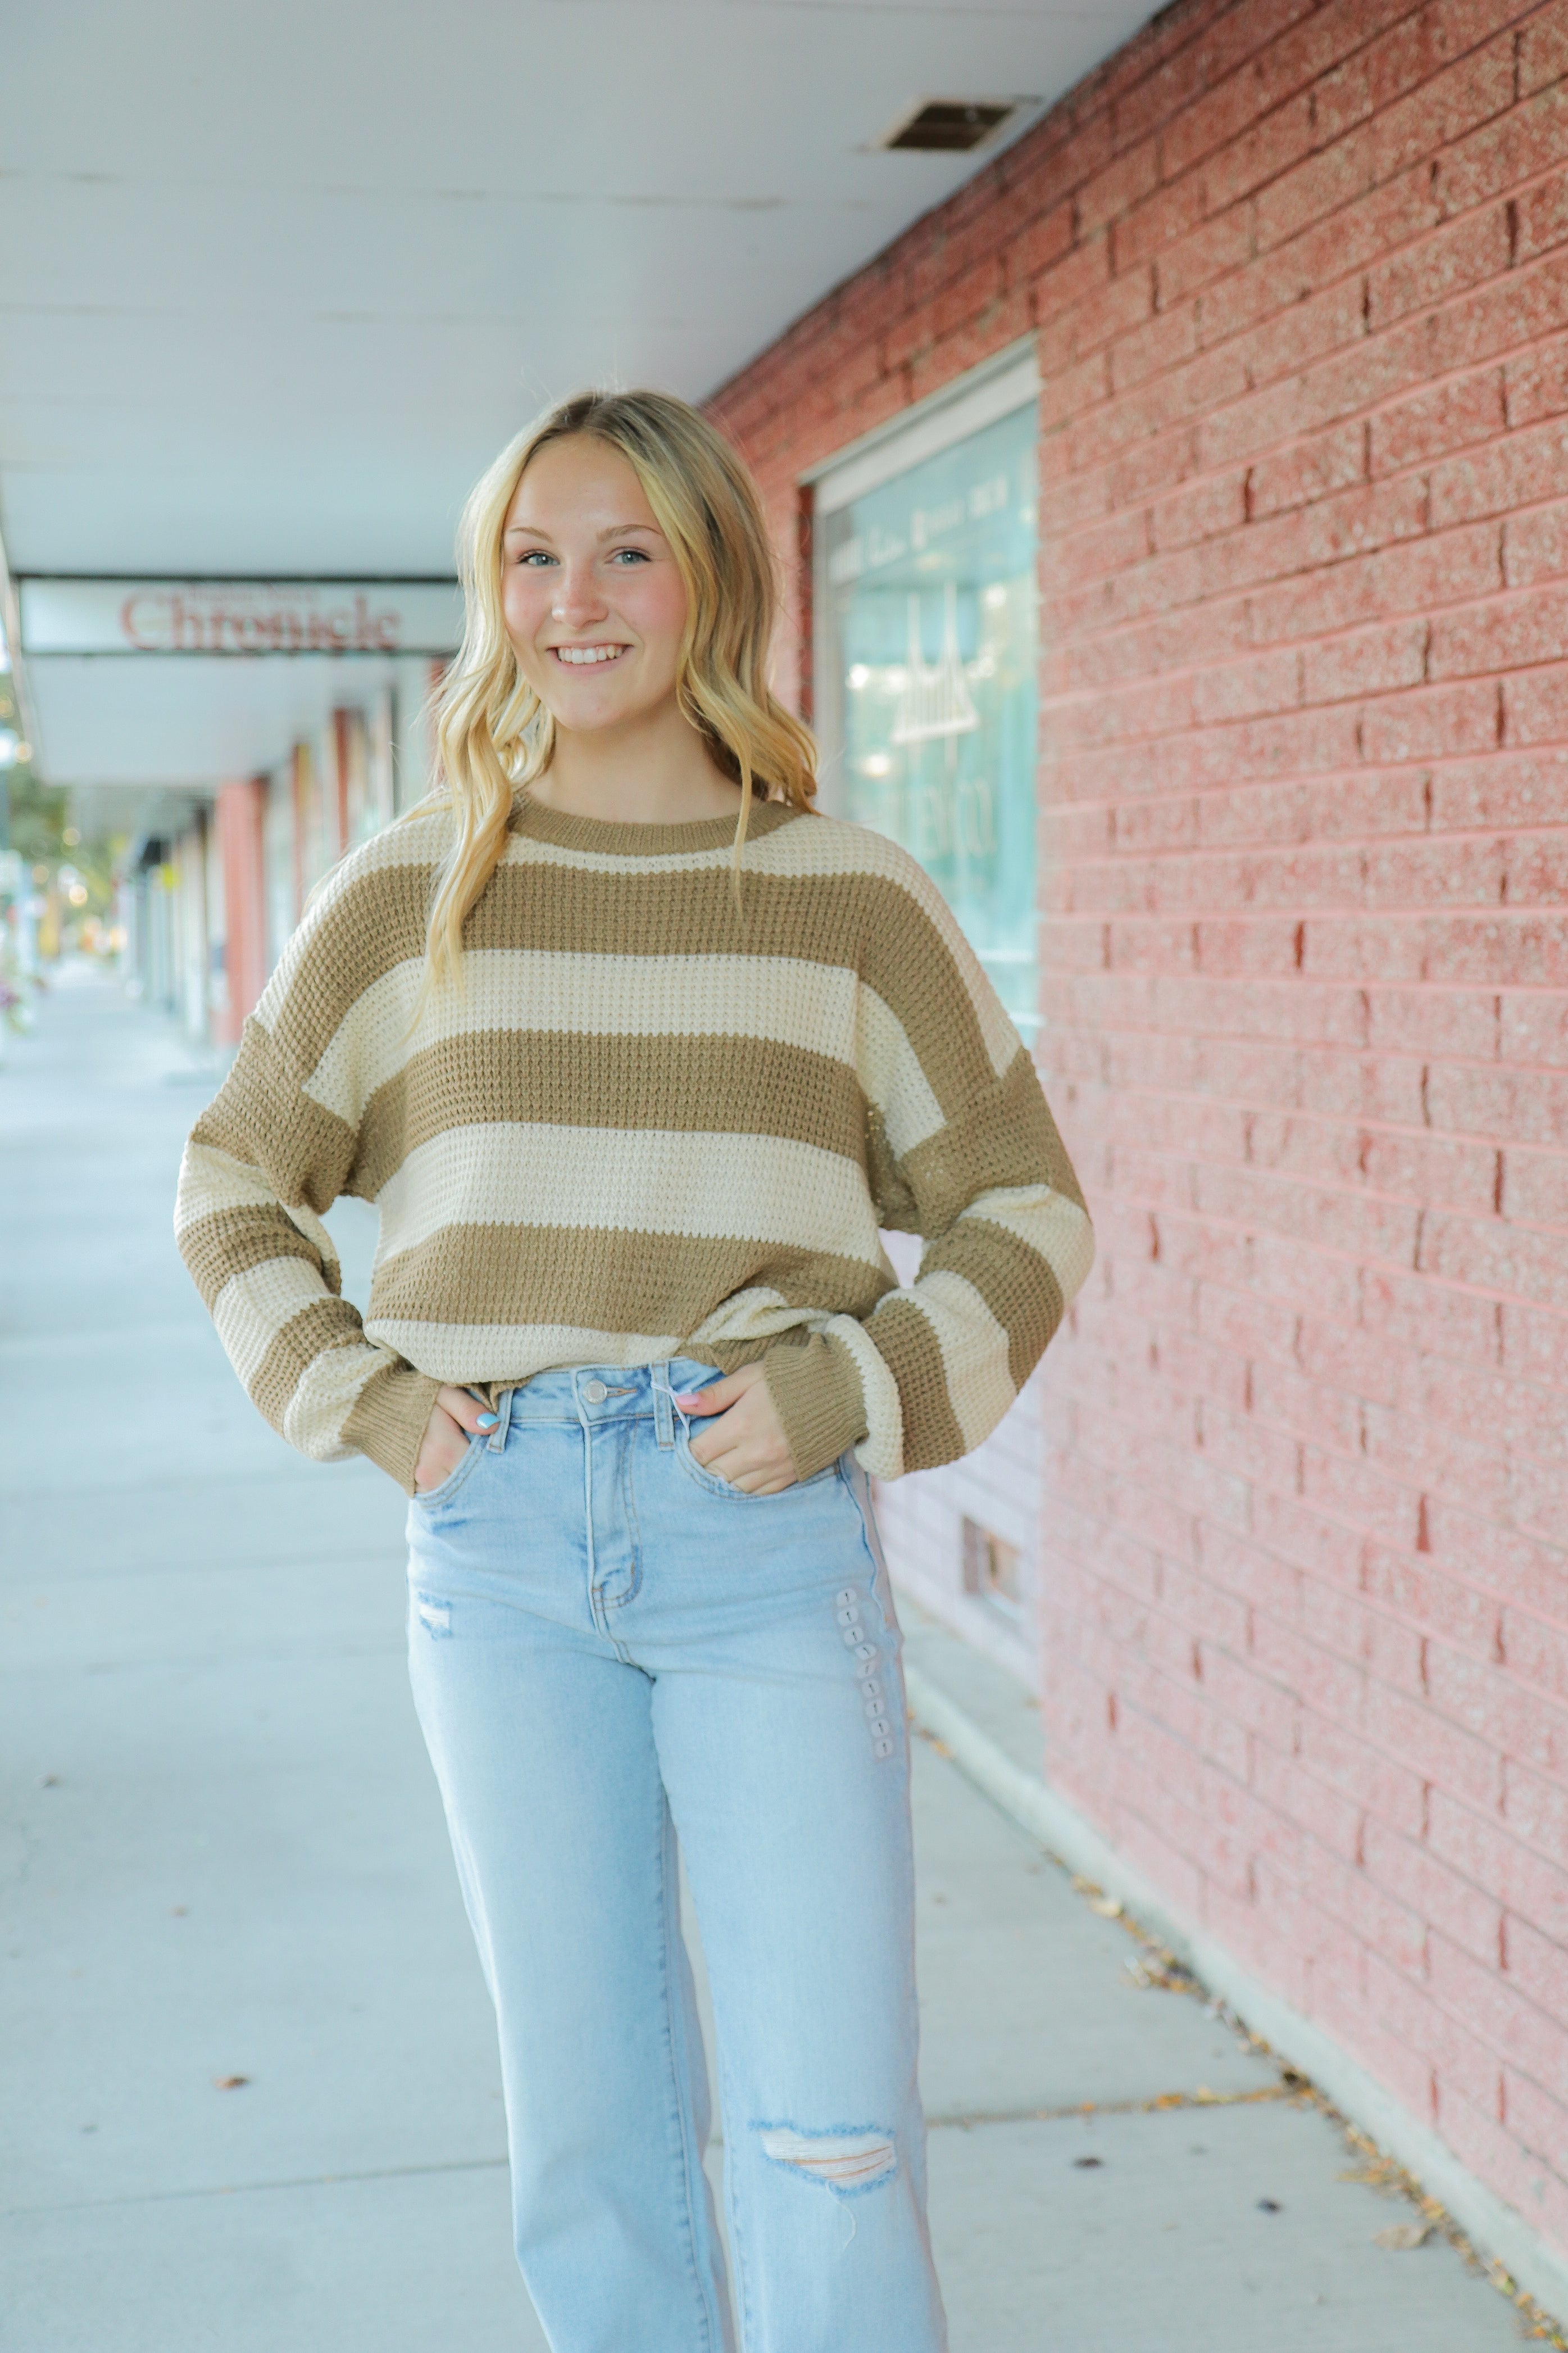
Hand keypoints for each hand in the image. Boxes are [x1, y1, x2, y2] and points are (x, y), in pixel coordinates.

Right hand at [414, 1385, 497, 1491]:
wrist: (373, 1406)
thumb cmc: (413, 1395)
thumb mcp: (443, 1392)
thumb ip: (468, 1409)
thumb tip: (493, 1426)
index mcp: (442, 1449)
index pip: (482, 1464)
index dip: (496, 1456)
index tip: (504, 1448)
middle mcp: (430, 1474)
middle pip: (472, 1483)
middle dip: (485, 1473)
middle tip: (498, 1461)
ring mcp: (419, 1484)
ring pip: (458, 1493)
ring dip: (470, 1481)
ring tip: (478, 1464)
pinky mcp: (412, 1488)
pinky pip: (442, 1494)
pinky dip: (454, 1485)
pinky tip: (459, 1470)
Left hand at [677, 1361, 796, 1493]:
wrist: (844, 1390)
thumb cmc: (793, 1377)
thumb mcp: (751, 1375)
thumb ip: (715, 1394)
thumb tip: (680, 1403)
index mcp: (742, 1425)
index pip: (699, 1451)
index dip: (689, 1449)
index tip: (690, 1441)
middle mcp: (756, 1453)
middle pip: (713, 1474)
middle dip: (703, 1466)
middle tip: (703, 1454)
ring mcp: (775, 1468)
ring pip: (733, 1488)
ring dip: (723, 1479)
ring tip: (721, 1464)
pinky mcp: (791, 1476)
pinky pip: (759, 1493)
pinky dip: (745, 1486)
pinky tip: (742, 1474)